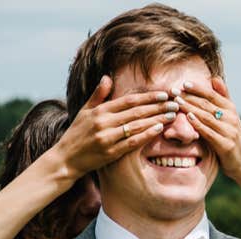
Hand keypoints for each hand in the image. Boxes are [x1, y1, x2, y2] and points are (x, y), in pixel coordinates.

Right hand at [53, 75, 175, 177]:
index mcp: (99, 111)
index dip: (148, 97)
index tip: (164, 94)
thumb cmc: (76, 133)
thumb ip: (98, 95)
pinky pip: (132, 142)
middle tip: (175, 103)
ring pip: (137, 126)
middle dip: (158, 106)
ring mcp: (107, 138)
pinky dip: (146, 135)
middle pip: (136, 112)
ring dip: (157, 119)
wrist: (65, 158)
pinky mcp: (110, 153)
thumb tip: (108, 77)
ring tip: (172, 114)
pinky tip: (159, 129)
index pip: (128, 100)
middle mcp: (104, 122)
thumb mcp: (84, 111)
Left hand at [173, 77, 240, 182]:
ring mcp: (229, 131)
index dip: (198, 88)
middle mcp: (231, 118)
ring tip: (176, 102)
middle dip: (189, 97)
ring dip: (190, 108)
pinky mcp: (226, 145)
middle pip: (207, 104)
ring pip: (206, 116)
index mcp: (231, 109)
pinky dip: (198, 124)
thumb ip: (223, 97)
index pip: (212, 94)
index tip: (183, 83)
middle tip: (173, 91)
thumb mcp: (231, 116)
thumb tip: (215, 78)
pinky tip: (189, 118)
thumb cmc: (234, 137)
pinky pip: (209, 133)